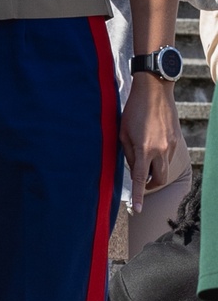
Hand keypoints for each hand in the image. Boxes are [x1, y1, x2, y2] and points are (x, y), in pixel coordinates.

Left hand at [120, 72, 179, 212]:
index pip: (140, 179)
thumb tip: (134, 170)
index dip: (139, 196)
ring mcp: (171, 145)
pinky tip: (152, 142)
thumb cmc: (133, 110)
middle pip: (158, 180)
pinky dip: (160, 157)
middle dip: (150, 185)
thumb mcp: (123, 132)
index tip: (137, 209)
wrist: (155, 90)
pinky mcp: (177, 140)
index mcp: (144, 149)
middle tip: (141, 179)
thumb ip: (128, 154)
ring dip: (155, 169)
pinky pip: (168, 156)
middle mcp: (160, 150)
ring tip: (144, 153)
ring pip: (164, 168)